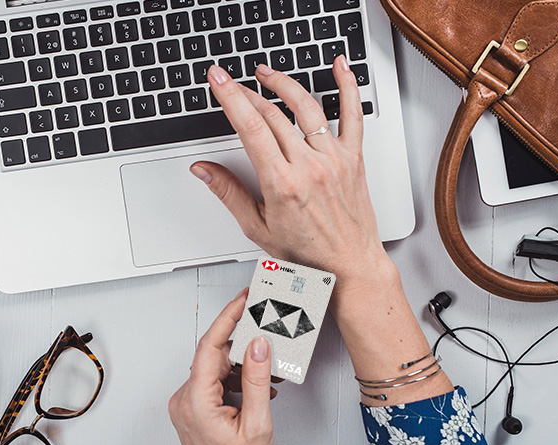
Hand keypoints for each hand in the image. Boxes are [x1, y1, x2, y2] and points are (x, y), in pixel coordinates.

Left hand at [168, 289, 274, 444]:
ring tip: (267, 371)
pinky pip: (213, 381)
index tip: (242, 300)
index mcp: (196, 401)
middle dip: (241, 343)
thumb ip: (256, 381)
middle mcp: (185, 399)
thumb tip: (257, 347)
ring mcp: (186, 404)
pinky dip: (234, 379)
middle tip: (264, 328)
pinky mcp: (192, 409)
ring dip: (241, 365)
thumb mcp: (257, 425)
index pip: (209, 346)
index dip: (227, 318)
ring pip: (215, 368)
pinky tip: (255, 387)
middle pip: (213, 355)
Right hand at [190, 57, 389, 289]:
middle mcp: (309, 167)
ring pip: (306, 107)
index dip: (231, 98)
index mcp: (282, 184)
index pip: (250, 128)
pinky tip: (339, 66)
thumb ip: (228, 193)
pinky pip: (353, 114)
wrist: (350, 266)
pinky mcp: (353, 158)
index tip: (219, 80)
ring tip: (266, 73)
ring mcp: (333, 160)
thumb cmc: (307, 254)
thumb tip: (204, 171)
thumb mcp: (257, 228)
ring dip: (283, 84)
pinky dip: (347, 86)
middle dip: (246, 92)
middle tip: (231, 80)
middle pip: (272, 114)